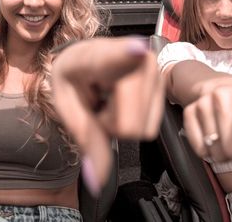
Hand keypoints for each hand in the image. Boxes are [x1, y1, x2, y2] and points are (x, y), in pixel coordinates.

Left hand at [51, 37, 164, 195]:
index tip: (137, 49)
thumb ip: (86, 140)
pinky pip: (151, 125)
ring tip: (111, 99)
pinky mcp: (163, 79)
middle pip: (130, 124)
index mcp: (96, 56)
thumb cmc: (76, 78)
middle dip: (111, 125)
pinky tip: (124, 98)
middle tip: (99, 104)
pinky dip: (136, 118)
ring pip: (143, 128)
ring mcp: (152, 68)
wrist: (88, 58)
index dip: (128, 54)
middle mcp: (133, 55)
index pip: (117, 55)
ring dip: (124, 122)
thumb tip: (96, 181)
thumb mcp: (68, 107)